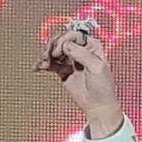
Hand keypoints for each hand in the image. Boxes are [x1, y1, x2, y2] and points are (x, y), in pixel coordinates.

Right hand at [41, 18, 122, 132]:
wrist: (98, 106)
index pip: (73, 35)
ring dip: (46, 55)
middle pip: (61, 40)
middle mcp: (81, 51)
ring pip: (54, 51)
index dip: (63, 41)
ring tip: (43, 64)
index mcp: (92, 46)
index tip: (59, 51)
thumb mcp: (96, 67)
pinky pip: (50, 63)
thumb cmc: (103, 88)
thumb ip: (81, 54)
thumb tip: (65, 44)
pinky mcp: (63, 70)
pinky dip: (43, 64)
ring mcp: (71, 60)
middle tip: (47, 56)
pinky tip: (38, 67)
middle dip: (52, 47)